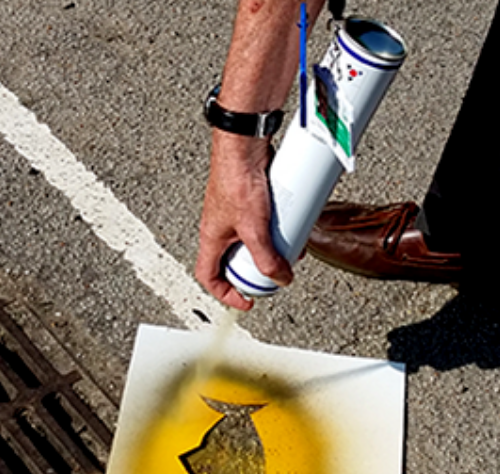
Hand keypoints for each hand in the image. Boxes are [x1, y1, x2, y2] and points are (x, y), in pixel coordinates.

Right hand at [196, 132, 291, 309]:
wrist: (245, 146)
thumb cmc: (237, 179)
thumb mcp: (254, 229)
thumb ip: (267, 257)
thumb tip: (281, 278)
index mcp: (212, 238)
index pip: (209, 276)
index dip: (225, 293)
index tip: (246, 300)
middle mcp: (221, 227)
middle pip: (235, 261)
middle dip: (255, 271)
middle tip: (272, 275)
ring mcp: (237, 214)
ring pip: (252, 242)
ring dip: (270, 250)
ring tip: (287, 250)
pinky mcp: (252, 201)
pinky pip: (263, 224)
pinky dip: (276, 231)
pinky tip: (291, 227)